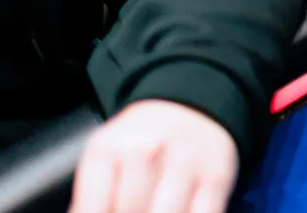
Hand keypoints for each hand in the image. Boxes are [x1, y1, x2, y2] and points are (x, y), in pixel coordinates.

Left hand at [69, 99, 237, 212]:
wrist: (191, 105)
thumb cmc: (142, 139)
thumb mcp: (105, 157)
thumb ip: (90, 197)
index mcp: (107, 148)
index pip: (91, 209)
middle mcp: (145, 151)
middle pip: (129, 212)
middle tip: (136, 209)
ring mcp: (184, 163)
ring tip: (153, 209)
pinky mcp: (216, 176)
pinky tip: (182, 210)